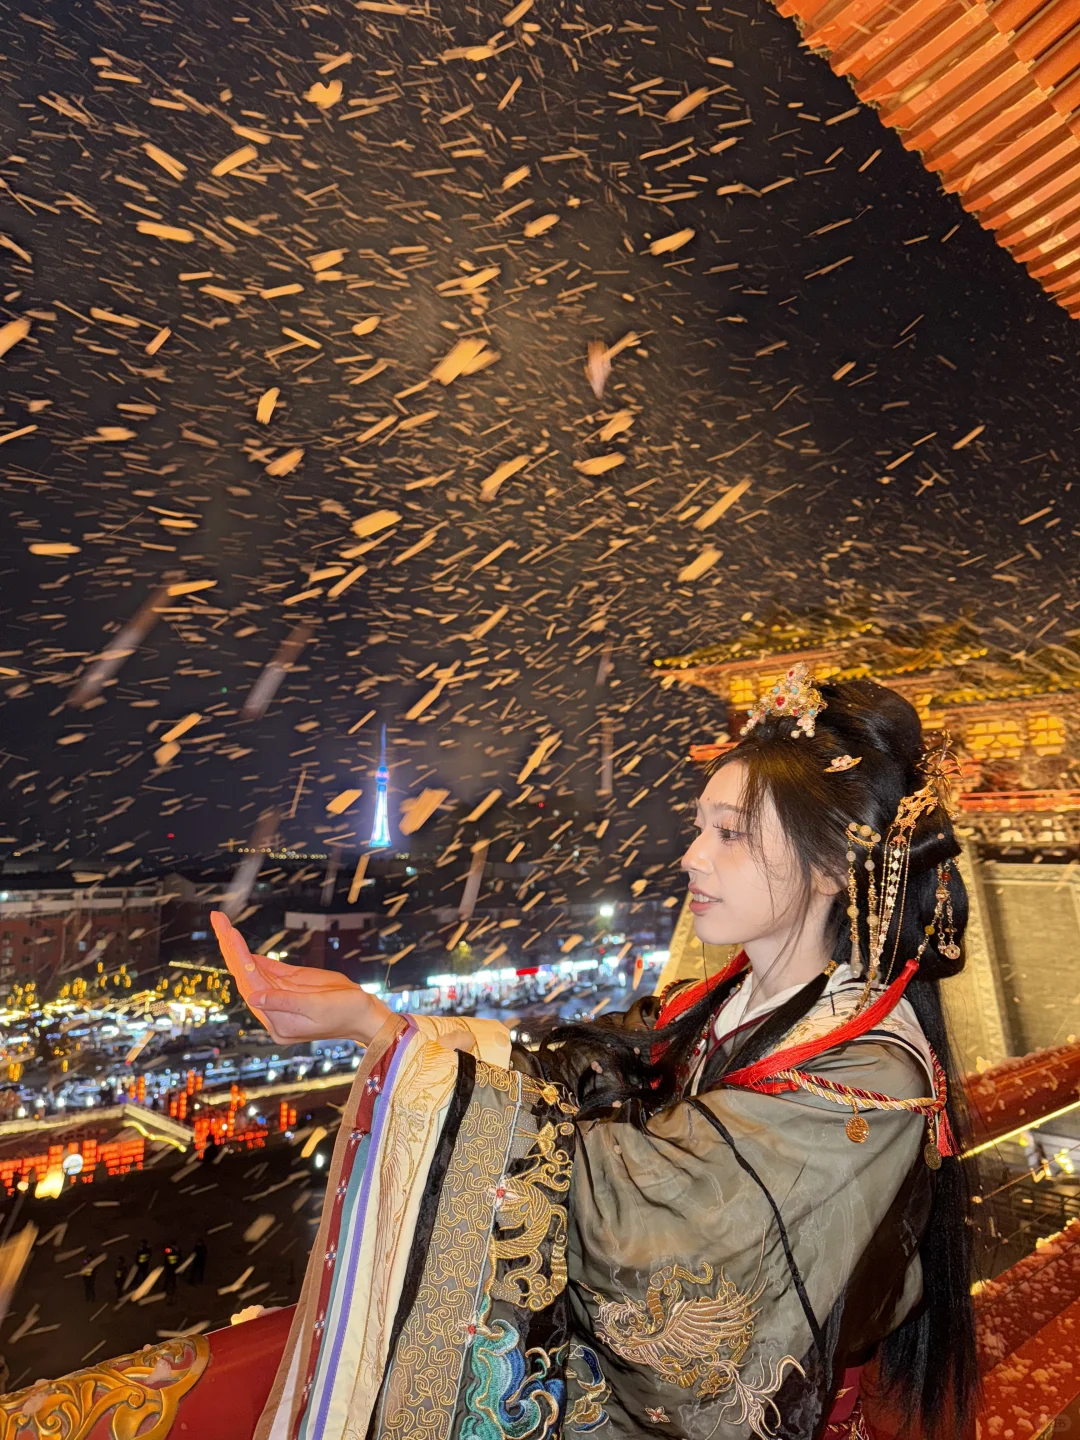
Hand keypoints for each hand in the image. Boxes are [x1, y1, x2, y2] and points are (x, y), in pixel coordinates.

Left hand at [210, 912, 392, 1045]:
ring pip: (252, 971)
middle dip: (230, 948)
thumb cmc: (348, 1013)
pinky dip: (253, 956)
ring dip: (236, 949)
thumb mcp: (317, 1008)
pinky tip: (239, 944)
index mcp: (279, 1022)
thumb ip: (285, 1002)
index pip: (253, 986)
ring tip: (222, 925)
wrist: (366, 1014)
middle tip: (218, 920)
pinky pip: (267, 970)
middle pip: (246, 977)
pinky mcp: (290, 986)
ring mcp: (281, 997)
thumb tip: (253, 997)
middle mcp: (275, 1011)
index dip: (241, 959)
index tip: (231, 935)